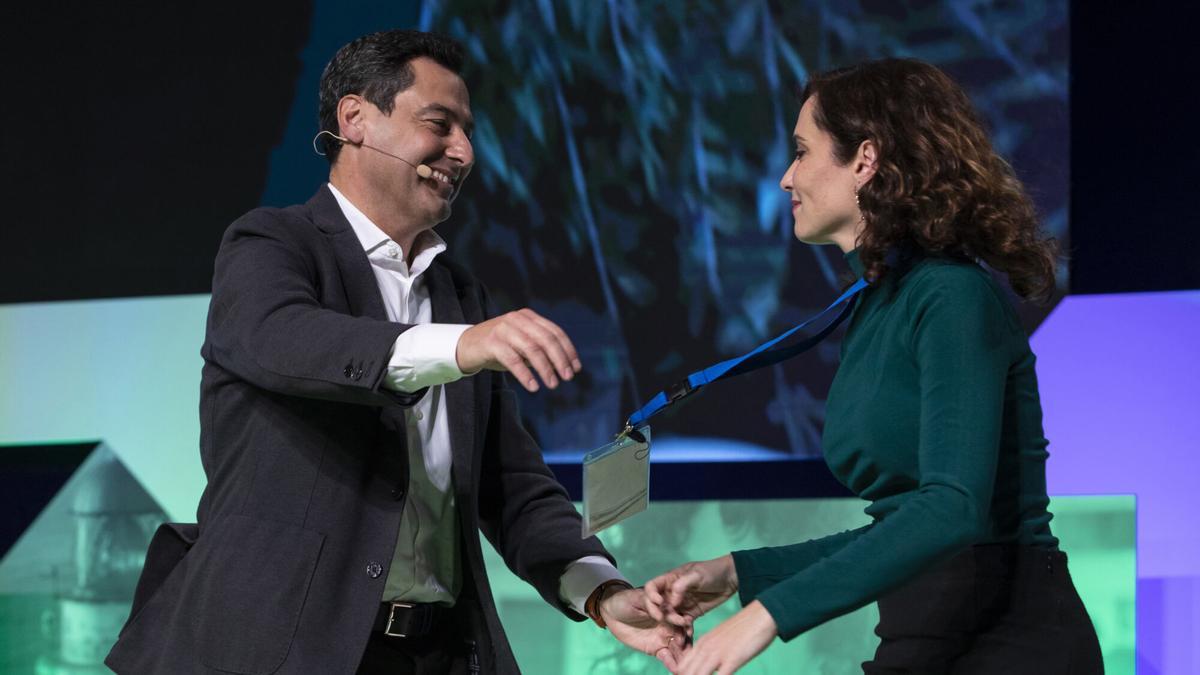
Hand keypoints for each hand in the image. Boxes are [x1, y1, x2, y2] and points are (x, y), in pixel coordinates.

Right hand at [455, 308, 581, 391]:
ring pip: (531, 348)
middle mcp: (517, 319)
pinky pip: (513, 359)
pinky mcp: (491, 342)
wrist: (465, 346)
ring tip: (552, 384)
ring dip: (545, 369)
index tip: (576, 368)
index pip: (554, 332)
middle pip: (546, 339)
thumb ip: (540, 350)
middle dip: (560, 360)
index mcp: (528, 317)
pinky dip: (525, 374)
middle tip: (567, 378)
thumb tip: (565, 367)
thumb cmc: (498, 348)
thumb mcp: (521, 345)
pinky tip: (533, 386)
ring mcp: (504, 329)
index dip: (568, 350)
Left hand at [599, 587, 688, 671]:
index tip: (685, 626)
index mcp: (668, 610)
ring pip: (677, 648)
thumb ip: (650, 603)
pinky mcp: (656, 649)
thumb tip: (661, 608)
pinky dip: (671, 663)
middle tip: (689, 650)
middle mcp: (669, 625)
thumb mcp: (638, 598)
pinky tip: (675, 669)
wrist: (613, 612)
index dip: (683, 621)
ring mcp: (664, 638)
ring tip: (684, 664)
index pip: (679, 616)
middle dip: (687, 643)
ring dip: (682, 656)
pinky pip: (667, 657)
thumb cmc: (627, 600)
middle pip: (682, 634)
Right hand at [644, 555, 738, 629]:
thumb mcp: (696, 574)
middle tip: (673, 619)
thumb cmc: (712, 571)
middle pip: (659, 606)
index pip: (652, 587)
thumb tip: (671, 600)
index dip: (651, 596)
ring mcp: (681, 604)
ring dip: (674, 624)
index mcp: (670, 580)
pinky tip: (690, 632)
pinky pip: (684, 624)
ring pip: (670, 617)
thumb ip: (681, 585)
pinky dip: (685, 629)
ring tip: (684, 626)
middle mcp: (672, 593)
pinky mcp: (691, 613)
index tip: (659, 603)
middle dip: (663, 614)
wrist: (731, 579)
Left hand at [676, 601, 776, 674]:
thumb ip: (711, 650)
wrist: (761, 615)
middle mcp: (706, 648)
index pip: (682, 666)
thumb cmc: (744, 628)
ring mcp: (718, 654)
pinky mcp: (732, 660)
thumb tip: (708, 666)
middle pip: (686, 673)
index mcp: (702, 643)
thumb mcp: (720, 637)